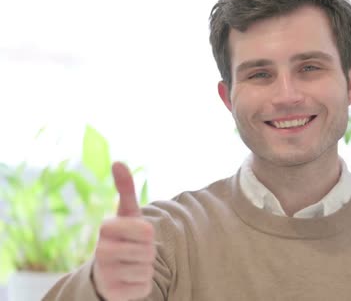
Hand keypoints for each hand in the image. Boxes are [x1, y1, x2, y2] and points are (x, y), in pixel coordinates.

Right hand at [92, 162, 154, 300]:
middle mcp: (101, 252)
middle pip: (149, 251)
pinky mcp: (114, 294)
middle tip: (135, 250)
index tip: (136, 234)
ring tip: (132, 264)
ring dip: (146, 267)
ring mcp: (106, 274)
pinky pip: (144, 286)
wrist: (109, 272)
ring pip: (148, 269)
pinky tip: (129, 279)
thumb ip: (126, 188)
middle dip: (148, 250)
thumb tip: (118, 162)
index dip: (147, 233)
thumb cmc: (124, 237)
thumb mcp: (127, 213)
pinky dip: (142, 283)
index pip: (146, 230)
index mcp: (105, 229)